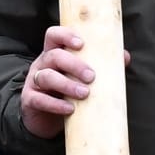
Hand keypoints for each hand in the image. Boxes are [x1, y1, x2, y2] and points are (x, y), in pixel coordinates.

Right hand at [21, 25, 127, 139]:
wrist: (45, 119)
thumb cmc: (66, 92)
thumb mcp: (80, 77)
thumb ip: (101, 65)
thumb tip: (124, 56)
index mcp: (54, 53)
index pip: (53, 35)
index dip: (65, 35)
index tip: (81, 44)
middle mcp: (42, 64)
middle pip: (54, 56)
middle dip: (74, 64)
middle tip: (92, 76)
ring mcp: (34, 82)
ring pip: (47, 77)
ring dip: (67, 85)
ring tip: (84, 94)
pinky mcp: (30, 100)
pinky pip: (40, 100)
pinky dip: (55, 105)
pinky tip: (69, 109)